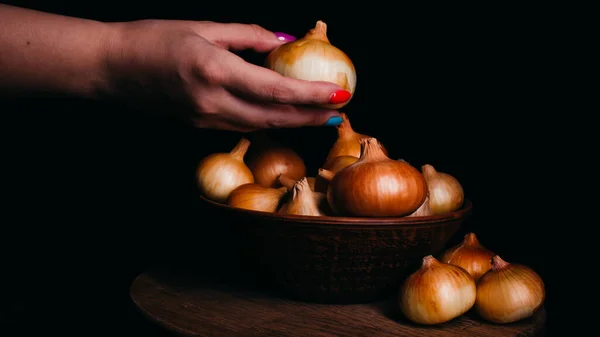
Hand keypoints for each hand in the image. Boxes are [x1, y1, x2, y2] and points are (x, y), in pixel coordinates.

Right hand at [106, 20, 348, 131]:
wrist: (110, 68)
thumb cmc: (152, 39)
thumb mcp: (203, 28)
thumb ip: (248, 36)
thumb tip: (283, 41)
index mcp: (216, 72)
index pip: (276, 91)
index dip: (311, 96)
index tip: (340, 95)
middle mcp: (214, 102)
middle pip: (275, 117)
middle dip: (311, 118)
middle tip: (338, 112)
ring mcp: (206, 119)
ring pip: (262, 126)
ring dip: (293, 123)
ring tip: (318, 117)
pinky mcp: (200, 125)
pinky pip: (243, 126)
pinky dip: (269, 122)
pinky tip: (283, 116)